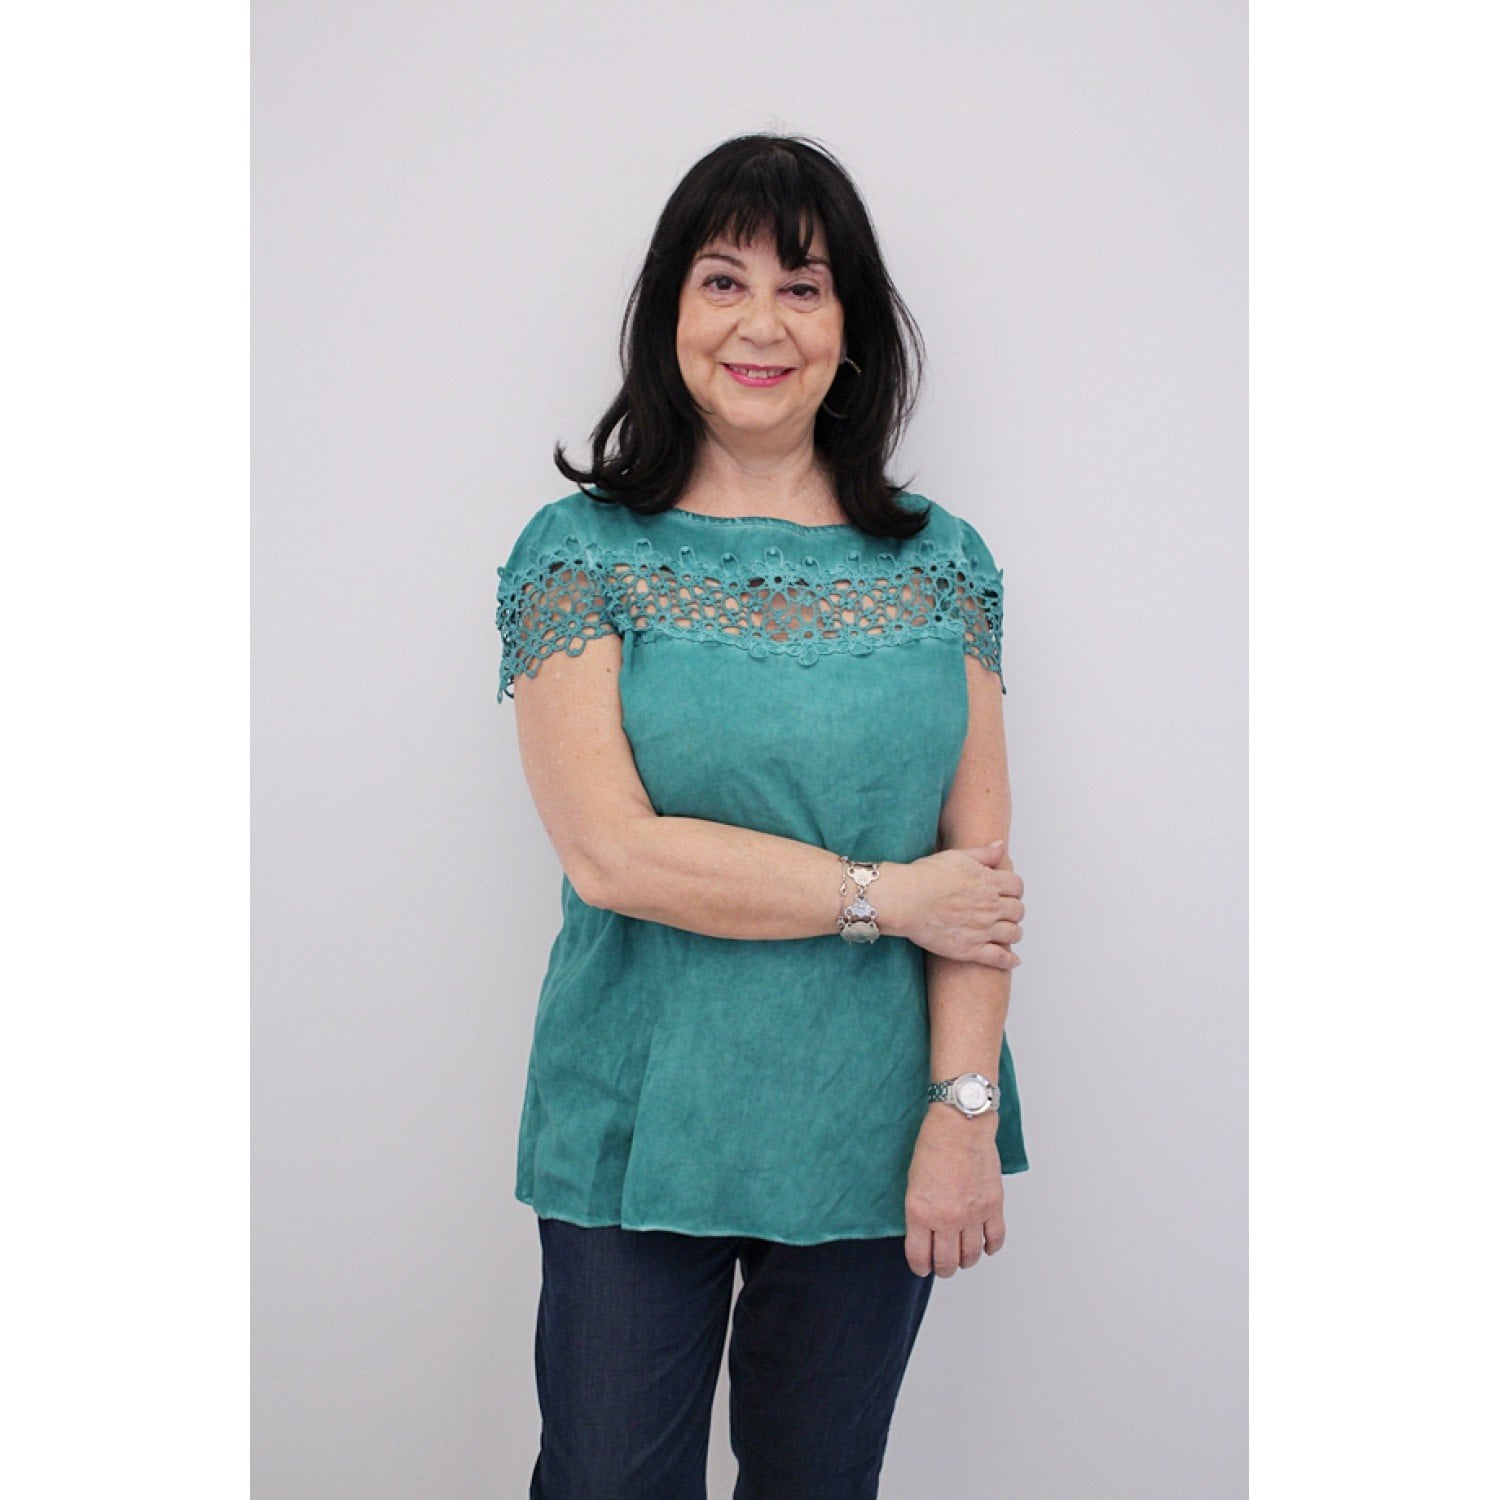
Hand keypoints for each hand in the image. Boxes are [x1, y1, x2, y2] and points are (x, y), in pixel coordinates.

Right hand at [881, 844, 1024, 968]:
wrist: (905, 900)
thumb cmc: (925, 876)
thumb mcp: (957, 856)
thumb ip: (983, 853)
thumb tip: (1001, 846)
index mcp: (989, 883)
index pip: (1017, 886)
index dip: (1014, 889)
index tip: (1009, 893)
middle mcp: (990, 907)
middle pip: (1018, 910)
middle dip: (1014, 910)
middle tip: (1006, 912)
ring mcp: (983, 929)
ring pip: (1013, 933)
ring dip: (1014, 932)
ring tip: (1007, 932)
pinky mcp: (971, 950)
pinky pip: (999, 958)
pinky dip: (1009, 960)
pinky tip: (1013, 960)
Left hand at [904, 1107, 1005, 1276]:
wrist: (960, 1125)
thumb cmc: (933, 1145)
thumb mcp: (913, 1183)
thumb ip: (919, 1212)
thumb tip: (925, 1233)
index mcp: (921, 1212)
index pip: (919, 1256)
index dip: (920, 1266)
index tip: (922, 1267)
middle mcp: (947, 1218)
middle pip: (947, 1261)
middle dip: (943, 1269)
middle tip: (943, 1267)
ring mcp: (972, 1214)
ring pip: (971, 1255)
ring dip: (966, 1261)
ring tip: (963, 1259)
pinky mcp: (993, 1205)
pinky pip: (995, 1238)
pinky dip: (991, 1248)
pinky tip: (986, 1248)